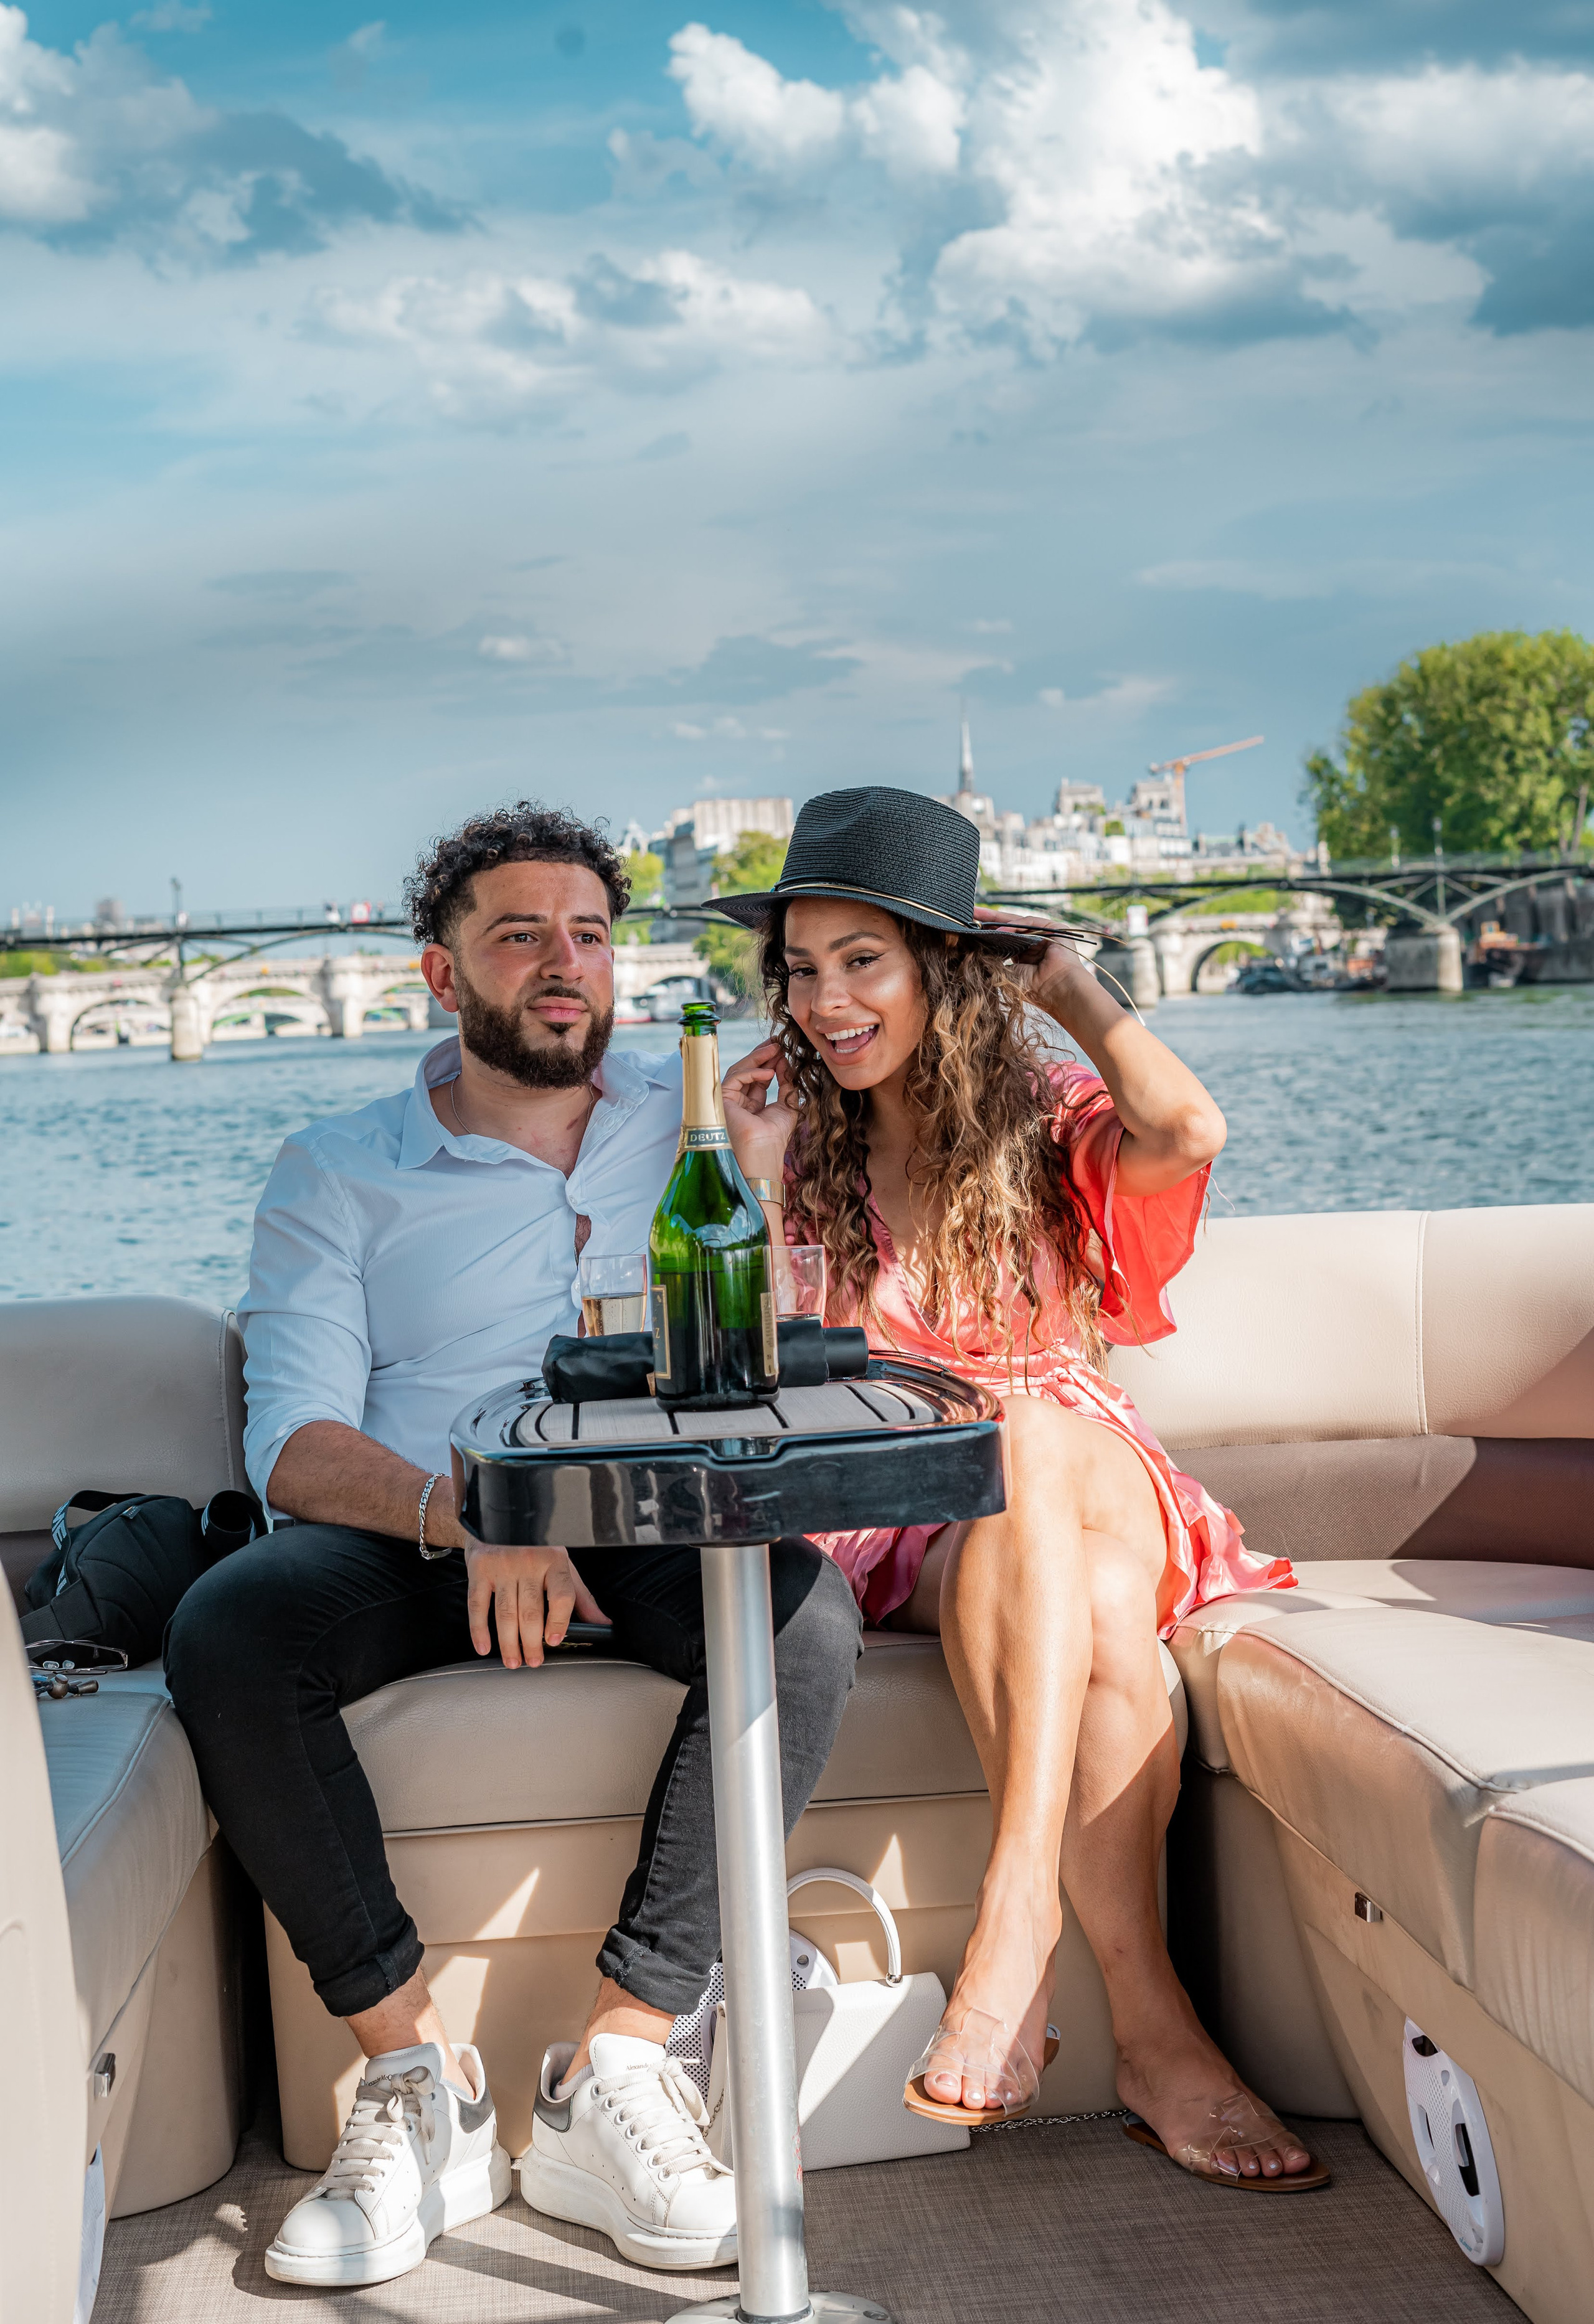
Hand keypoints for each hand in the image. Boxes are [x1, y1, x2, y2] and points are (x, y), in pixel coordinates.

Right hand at [464, 1542, 606, 1668]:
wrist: (498, 1518)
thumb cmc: (536, 1548)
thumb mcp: (563, 1566)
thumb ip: (581, 1597)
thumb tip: (604, 1625)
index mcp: (555, 1560)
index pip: (561, 1596)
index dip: (559, 1622)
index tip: (554, 1642)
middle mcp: (529, 1561)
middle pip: (531, 1611)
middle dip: (532, 1642)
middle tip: (533, 1662)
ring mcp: (502, 1566)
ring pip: (505, 1613)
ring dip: (509, 1643)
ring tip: (514, 1662)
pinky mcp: (479, 1569)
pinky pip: (478, 1605)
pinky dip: (479, 1629)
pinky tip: (484, 1647)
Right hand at [720, 1037, 797, 1181]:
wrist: (762, 1155)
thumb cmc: (774, 1138)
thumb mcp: (787, 1106)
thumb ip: (787, 1085)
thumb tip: (787, 1064)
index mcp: (751, 1107)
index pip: (757, 1079)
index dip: (769, 1064)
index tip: (782, 1051)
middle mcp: (737, 1103)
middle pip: (747, 1072)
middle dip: (762, 1056)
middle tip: (777, 1043)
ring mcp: (728, 1101)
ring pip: (739, 1071)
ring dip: (757, 1058)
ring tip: (775, 1049)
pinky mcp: (722, 1100)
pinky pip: (735, 1078)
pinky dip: (752, 1072)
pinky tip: (769, 1072)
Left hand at [971, 908, 1091, 1020]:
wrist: (1057, 990)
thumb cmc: (1033, 988)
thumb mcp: (1007, 972)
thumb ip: (994, 960)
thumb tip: (974, 951)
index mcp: (1023, 956)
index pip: (1003, 940)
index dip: (987, 933)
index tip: (968, 927)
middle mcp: (1034, 944)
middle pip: (1009, 927)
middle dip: (989, 920)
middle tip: (971, 911)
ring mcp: (1044, 935)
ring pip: (1018, 922)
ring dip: (998, 921)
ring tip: (980, 922)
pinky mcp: (1054, 928)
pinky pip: (1031, 922)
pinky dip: (1016, 925)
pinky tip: (1001, 929)